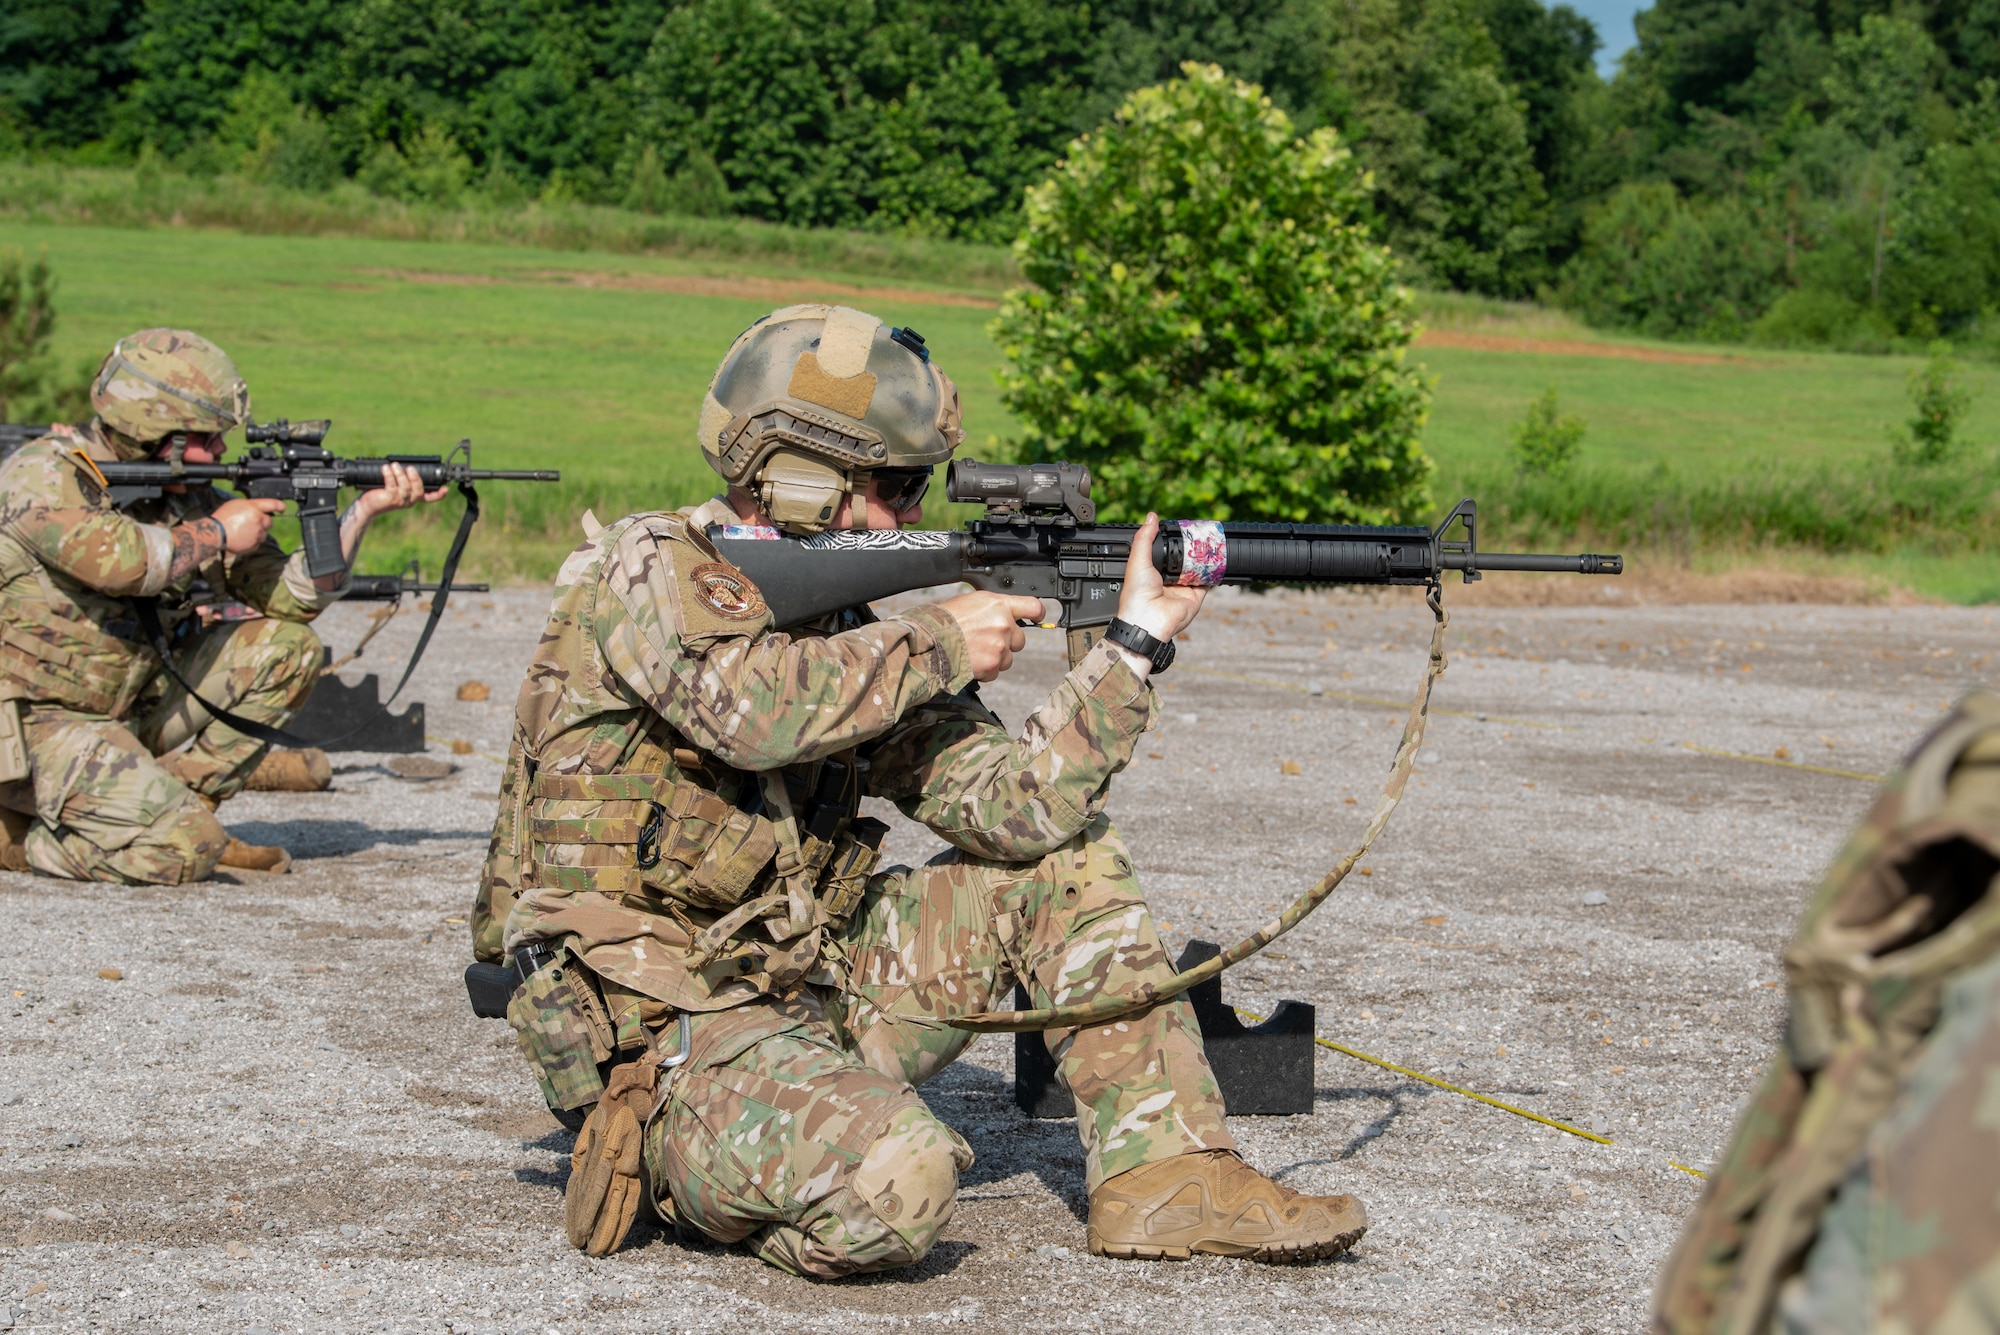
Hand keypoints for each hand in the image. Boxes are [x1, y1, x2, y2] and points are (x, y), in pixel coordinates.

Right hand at [211, 498, 286, 554]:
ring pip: (264, 534)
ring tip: (243, 532)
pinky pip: (257, 543)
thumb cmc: (223, 517)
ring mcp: (257, 533)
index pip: (272, 504)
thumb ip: (250, 506)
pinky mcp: (254, 544)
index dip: (279, 506)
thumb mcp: (236, 504)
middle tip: (251, 524)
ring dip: (257, 533)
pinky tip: (242, 538)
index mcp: (254, 507)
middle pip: (269, 522)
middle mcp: (258, 519)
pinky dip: (252, 542)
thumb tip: (258, 509)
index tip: (282, 508)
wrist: (215, 533)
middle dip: (263, 523)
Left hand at [355, 461, 448, 517]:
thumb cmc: (381, 492)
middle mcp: (409, 501)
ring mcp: (399, 501)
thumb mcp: (395, 484)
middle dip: (415, 479)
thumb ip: (403, 478)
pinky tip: (386, 468)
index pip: (429, 498)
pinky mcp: (389, 500)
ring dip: (400, 474)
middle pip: (419, 491)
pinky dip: (389, 475)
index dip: (439, 494)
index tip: (445, 489)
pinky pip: (392, 486)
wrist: (367, 504)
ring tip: (394, 465)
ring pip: (405, 488)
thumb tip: (407, 463)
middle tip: (410, 468)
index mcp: (413, 497)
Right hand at [938, 590, 1044, 680]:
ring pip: (1008, 658)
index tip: (1037, 618)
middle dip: (1007, 642)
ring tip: (974, 651)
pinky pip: (996, 671)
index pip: (1033, 607)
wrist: (928, 641)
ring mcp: (1000, 646)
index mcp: (999, 605)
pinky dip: (985, 670)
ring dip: (995, 657)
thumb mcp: (970, 602)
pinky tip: (971, 661)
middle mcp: (1004, 625)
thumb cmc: (943, 620)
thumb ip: (992, 608)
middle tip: (986, 640)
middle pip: (1020, 639)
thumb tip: (1002, 613)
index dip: (1037, 614)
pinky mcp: (993, 665)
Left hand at [1117, 513, 1206, 640]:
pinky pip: (1208, 581)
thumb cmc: (1137, 595)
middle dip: (1191, 548)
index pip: (1166, 553)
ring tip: (1210, 541)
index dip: (1172, 542)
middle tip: (1199, 533)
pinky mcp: (1196, 596)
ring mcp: (1183, 588)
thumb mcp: (1137, 560)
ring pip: (1197, 568)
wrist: (1148, 620)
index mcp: (1152, 571)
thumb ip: (1145, 538)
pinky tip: (1217, 559)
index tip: (1181, 529)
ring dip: (1204, 557)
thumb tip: (1151, 517)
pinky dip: (1213, 572)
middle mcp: (1168, 580)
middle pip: (1184, 560)